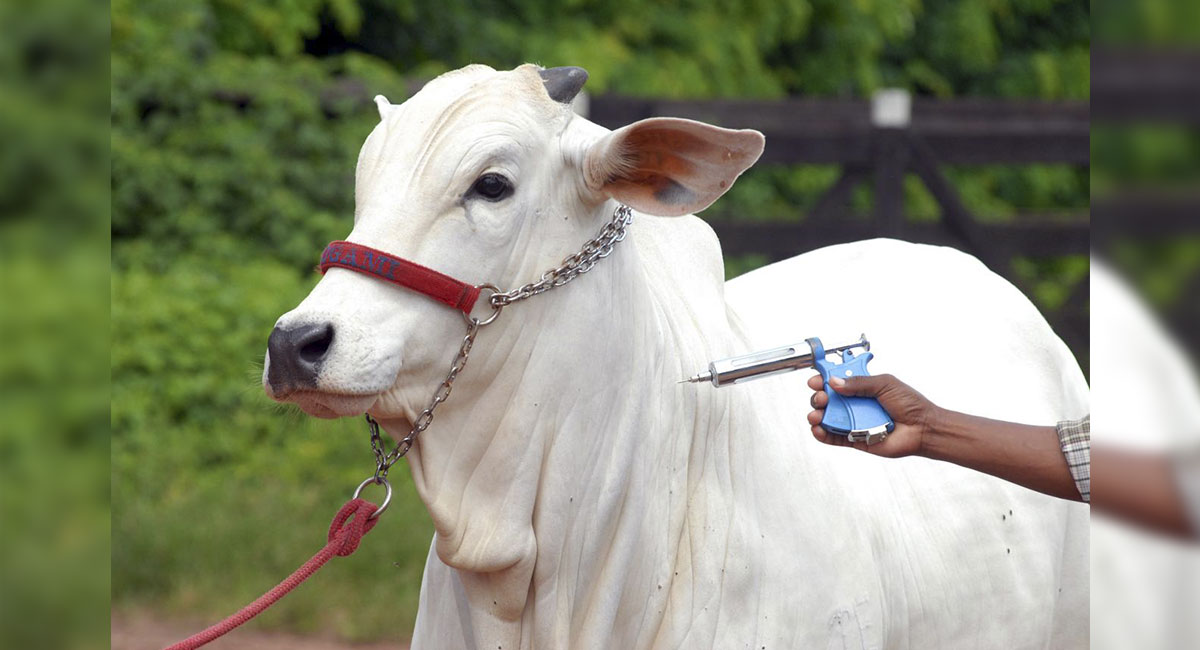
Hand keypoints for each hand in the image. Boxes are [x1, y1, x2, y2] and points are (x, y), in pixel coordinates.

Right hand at [806, 373, 938, 457]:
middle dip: (819, 396)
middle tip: (822, 397)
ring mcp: (853, 421)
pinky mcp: (854, 439)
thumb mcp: (885, 384)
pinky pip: (833, 437)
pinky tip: (818, 429)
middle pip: (828, 398)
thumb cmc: (910, 405)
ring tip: (817, 415)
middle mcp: (855, 403)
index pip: (837, 380)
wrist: (922, 429)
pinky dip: (822, 434)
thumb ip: (859, 382)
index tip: (818, 378)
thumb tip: (835, 381)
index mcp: (862, 386)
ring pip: (827, 417)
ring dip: (817, 414)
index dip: (825, 378)